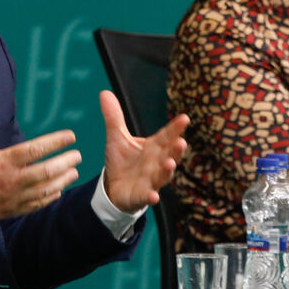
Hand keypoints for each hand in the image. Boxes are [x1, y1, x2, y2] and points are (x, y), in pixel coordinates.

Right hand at [0, 94, 81, 223]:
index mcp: (3, 161)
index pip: (36, 149)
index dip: (56, 142)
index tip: (71, 136)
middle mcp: (11, 180)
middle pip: (46, 171)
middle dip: (65, 162)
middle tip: (77, 155)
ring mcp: (13, 197)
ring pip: (45, 190)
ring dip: (62, 180)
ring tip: (74, 172)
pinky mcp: (12, 210)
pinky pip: (36, 205)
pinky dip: (49, 197)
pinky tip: (58, 190)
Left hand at [98, 90, 188, 212]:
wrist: (115, 187)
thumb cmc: (123, 160)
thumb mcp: (117, 137)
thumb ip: (114, 117)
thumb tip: (104, 92)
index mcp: (153, 147)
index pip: (166, 135)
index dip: (175, 128)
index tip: (184, 118)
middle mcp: (156, 162)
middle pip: (170, 154)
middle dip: (176, 150)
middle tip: (182, 142)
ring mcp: (151, 179)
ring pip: (163, 175)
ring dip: (168, 170)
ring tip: (170, 164)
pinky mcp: (142, 195)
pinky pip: (148, 196)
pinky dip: (151, 196)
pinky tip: (154, 196)